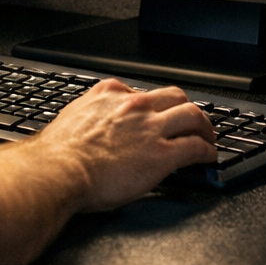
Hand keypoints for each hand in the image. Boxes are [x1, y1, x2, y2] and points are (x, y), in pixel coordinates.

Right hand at [34, 79, 215, 210]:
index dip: (154, 105)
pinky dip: (207, 151)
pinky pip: (195, 147)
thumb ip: (88, 116)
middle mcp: (134, 106)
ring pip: (192, 116)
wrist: (58, 172)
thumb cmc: (57, 155)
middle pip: (174, 96)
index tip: (156, 114)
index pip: (142, 92)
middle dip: (186, 108)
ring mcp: (151, 128)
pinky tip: (208, 157)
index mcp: (109, 94)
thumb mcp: (71, 119)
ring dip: (204, 127)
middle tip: (191, 121)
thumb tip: (89, 127)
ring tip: (207, 137)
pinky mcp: (162, 155)